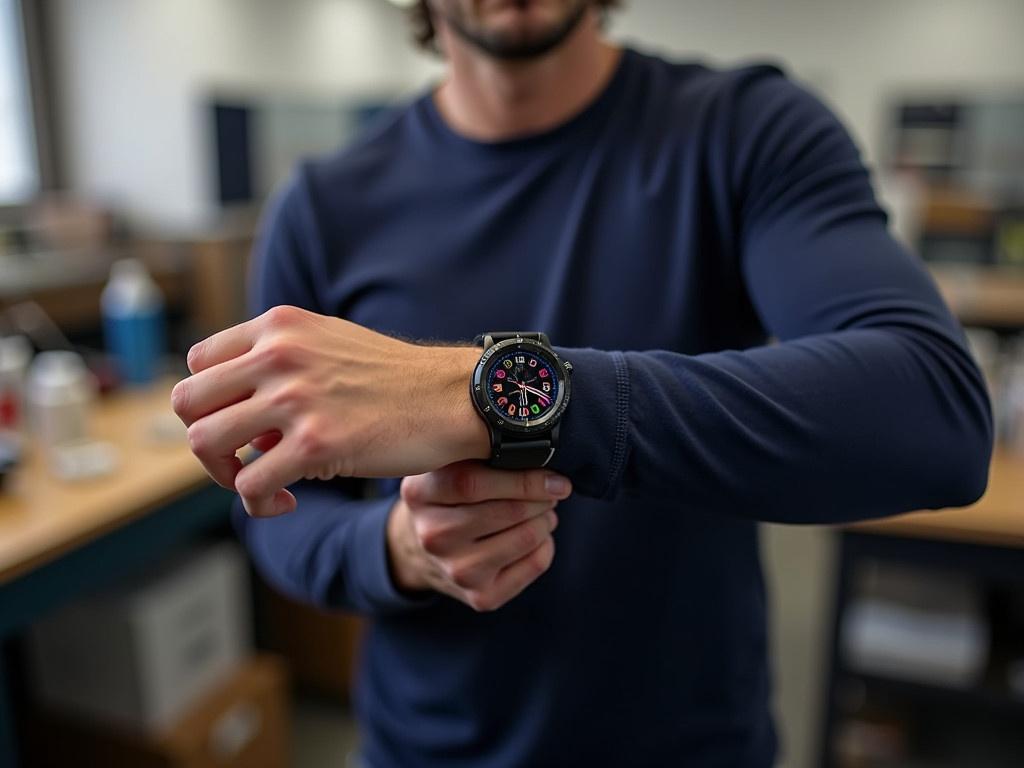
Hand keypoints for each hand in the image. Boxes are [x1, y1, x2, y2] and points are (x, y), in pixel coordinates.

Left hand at [171, 305, 488, 516]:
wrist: (454, 398)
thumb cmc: (397, 380)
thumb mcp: (331, 345)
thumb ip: (280, 364)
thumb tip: (245, 418)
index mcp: (280, 327)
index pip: (199, 363)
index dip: (210, 401)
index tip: (240, 424)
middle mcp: (278, 355)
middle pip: (187, 402)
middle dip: (205, 440)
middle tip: (239, 460)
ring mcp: (295, 399)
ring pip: (204, 443)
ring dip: (223, 475)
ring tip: (260, 484)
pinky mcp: (315, 445)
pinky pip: (250, 485)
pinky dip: (259, 504)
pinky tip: (287, 502)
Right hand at [387, 461, 570, 611]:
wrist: (425, 550)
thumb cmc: (448, 496)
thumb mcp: (447, 465)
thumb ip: (479, 452)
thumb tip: (539, 448)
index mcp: (419, 494)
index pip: (473, 483)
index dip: (522, 478)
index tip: (554, 474)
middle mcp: (432, 536)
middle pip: (506, 512)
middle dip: (541, 498)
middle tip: (550, 489)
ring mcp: (455, 571)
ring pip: (525, 537)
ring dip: (545, 519)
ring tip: (542, 511)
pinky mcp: (480, 597)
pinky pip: (535, 564)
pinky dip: (546, 545)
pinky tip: (535, 536)